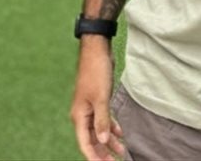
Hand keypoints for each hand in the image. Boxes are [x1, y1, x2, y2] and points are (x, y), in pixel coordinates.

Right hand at [70, 39, 123, 160]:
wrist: (97, 50)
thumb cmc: (96, 72)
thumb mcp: (101, 97)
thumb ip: (102, 120)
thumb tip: (104, 140)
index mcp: (79, 116)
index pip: (85, 144)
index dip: (94, 157)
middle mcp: (82, 114)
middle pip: (92, 140)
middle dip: (102, 152)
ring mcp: (90, 107)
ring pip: (99, 130)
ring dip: (109, 141)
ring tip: (121, 152)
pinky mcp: (98, 100)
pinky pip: (104, 119)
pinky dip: (111, 126)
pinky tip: (120, 134)